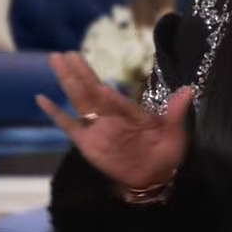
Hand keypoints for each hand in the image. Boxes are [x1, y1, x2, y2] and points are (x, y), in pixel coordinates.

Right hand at [36, 52, 193, 189]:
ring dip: (67, 82)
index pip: (114, 98)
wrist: (153, 178)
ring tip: (56, 62)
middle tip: (66, 53)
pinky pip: (68, 125)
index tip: (101, 82)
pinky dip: (55, 113)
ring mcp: (96, 128)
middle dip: (79, 73)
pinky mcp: (87, 143)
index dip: (106, 91)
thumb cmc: (164, 154)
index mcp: (129, 112)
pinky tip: (42, 99)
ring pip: (78, 101)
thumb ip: (176, 112)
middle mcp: (110, 116)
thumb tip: (189, 90)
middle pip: (91, 91)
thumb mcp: (173, 133)